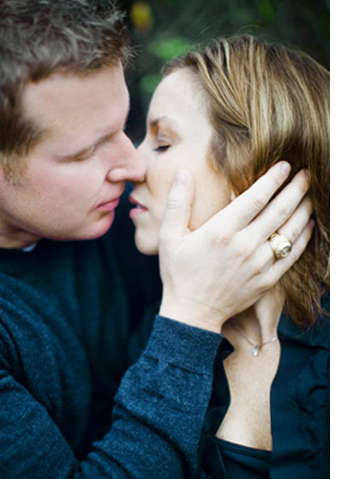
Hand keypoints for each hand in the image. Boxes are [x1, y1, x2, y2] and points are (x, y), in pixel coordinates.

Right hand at [158, 162, 312, 331]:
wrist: (192, 312)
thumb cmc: (178, 272)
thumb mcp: (169, 236)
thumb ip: (178, 203)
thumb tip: (183, 173)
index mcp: (221, 231)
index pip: (256, 197)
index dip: (273, 178)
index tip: (284, 165)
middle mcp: (244, 245)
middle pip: (280, 210)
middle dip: (296, 188)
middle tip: (306, 173)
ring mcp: (259, 264)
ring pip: (291, 230)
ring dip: (304, 209)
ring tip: (310, 194)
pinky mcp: (268, 279)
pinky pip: (293, 254)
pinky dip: (304, 237)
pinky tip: (308, 224)